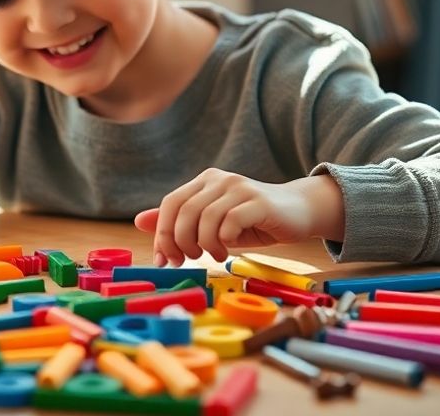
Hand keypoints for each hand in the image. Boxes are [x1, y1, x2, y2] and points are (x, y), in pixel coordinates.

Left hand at [133, 169, 345, 265]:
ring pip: (205, 218)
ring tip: (213, 256)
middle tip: (187, 260)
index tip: (164, 259)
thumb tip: (140, 221)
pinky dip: (223, 241)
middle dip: (179, 242)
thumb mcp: (212, 224)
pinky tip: (227, 250)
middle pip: (184, 211)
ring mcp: (239, 188)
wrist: (298, 212)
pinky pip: (230, 222)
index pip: (171, 203)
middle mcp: (219, 179)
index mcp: (205, 181)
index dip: (162, 233)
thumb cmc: (252, 221)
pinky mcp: (258, 202)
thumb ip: (179, 221)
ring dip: (204, 245)